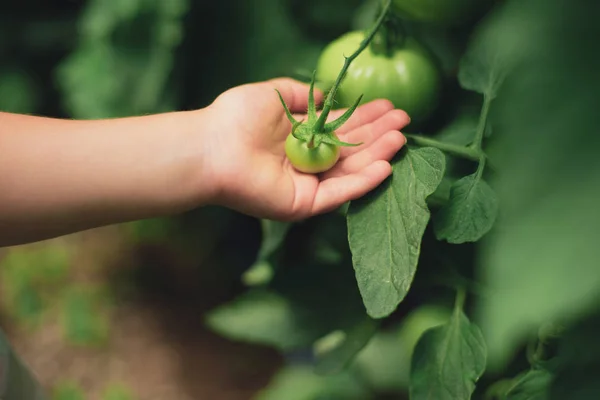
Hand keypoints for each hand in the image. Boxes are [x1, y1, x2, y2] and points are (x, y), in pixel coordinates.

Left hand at [200, 78, 409, 220]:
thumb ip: (302, 94)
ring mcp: (307, 184)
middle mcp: (308, 162)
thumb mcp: (273, 94)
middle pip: (351, 150)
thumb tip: (328, 94)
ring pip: (350, 171)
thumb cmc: (235, 119)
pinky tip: (385, 166)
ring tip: (401, 139)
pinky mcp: (304, 203)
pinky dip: (362, 182)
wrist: (212, 147)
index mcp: (301, 138)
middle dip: (378, 135)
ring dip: (377, 156)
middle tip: (404, 121)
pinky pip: (339, 194)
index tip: (389, 106)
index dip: (365, 118)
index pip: (341, 129)